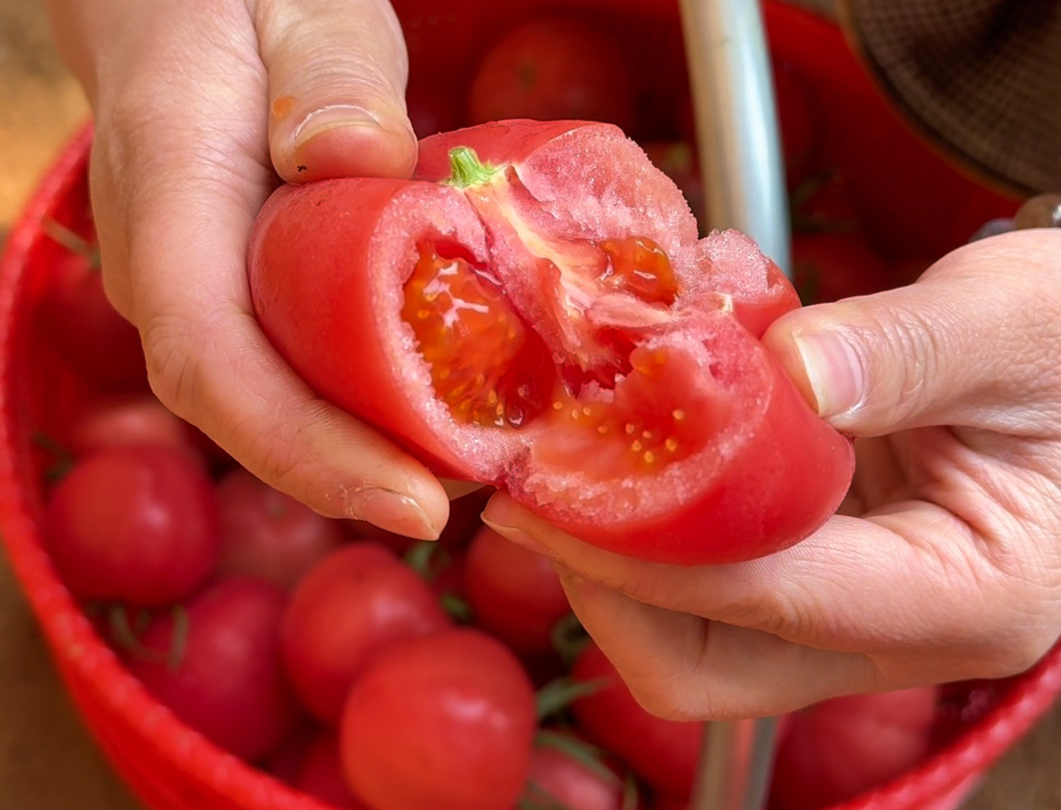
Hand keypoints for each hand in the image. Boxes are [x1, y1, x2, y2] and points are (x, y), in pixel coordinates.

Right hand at [43, 0, 457, 539]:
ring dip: (367, 450)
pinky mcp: (239, 296)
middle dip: (354, 472)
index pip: (212, 356)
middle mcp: (165, 268)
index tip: (416, 501)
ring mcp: (197, 290)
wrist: (175, 6)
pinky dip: (365, 402)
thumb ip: (328, 70)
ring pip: (271, 400)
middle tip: (475, 498)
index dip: (307, 446)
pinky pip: (293, 366)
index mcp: (168, 192)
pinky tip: (445, 411)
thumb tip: (355, 160)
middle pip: (247, 408)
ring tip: (477, 470)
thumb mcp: (299, 2)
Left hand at [482, 228, 1060, 720]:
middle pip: (706, 667)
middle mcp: (898, 634)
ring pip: (693, 643)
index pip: (767, 596)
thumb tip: (788, 372)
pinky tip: (621, 453)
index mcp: (967, 591)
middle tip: (538, 486)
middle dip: (605, 586)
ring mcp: (850, 618)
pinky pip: (706, 592)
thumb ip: (906, 348)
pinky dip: (649, 533)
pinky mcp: (816, 582)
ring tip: (563, 466)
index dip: (643, 548)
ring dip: (615, 563)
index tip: (547, 485)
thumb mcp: (1014, 319)